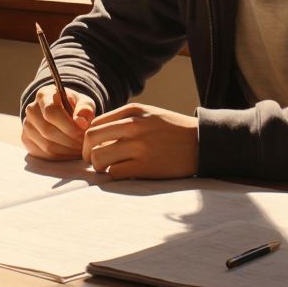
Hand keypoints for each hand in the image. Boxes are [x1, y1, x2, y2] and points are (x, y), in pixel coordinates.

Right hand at [21, 85, 95, 159]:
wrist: (62, 112)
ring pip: (45, 145)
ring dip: (66, 150)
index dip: (68, 125)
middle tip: (85, 144)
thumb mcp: (84, 102)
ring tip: (80, 149)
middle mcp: (31, 110)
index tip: (83, 132)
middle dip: (69, 141)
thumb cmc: (74, 106)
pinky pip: (42, 154)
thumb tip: (81, 123)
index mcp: (44, 95)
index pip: (51, 112)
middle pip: (47, 130)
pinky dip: (59, 157)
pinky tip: (71, 153)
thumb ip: (85, 109)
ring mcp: (27, 126)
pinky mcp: (27, 140)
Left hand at [82, 103, 197, 179]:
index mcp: (132, 111)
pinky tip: (123, 173)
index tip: (94, 148)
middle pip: (90, 139)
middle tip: (93, 161)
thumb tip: (97, 134)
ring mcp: (138, 146)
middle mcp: (133, 126)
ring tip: (109, 168)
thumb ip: (124, 119)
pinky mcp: (144, 167)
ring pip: (98, 158)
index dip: (88, 139)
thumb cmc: (173, 130)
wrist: (201, 143)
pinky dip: (114, 175)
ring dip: (99, 166)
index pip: (94, 124)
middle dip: (86, 153)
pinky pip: (114, 173)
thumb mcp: (149, 114)